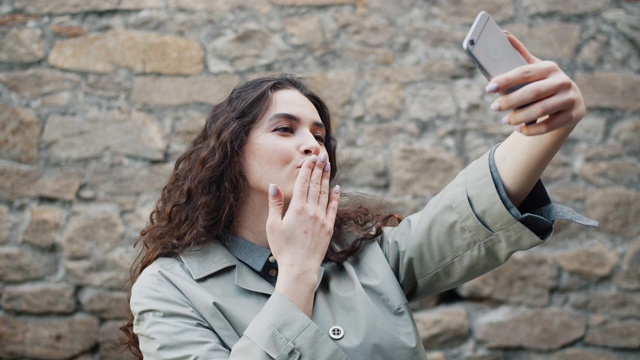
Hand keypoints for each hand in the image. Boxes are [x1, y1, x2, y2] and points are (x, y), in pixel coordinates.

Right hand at [266, 153, 339, 275]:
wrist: (299, 268)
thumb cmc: (283, 248)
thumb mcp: (273, 226)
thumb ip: (275, 204)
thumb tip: (274, 185)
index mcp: (297, 208)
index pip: (303, 183)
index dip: (307, 169)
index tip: (311, 158)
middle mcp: (311, 211)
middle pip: (316, 185)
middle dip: (319, 168)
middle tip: (322, 156)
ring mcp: (322, 218)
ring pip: (325, 193)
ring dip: (326, 178)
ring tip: (328, 165)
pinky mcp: (329, 227)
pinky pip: (333, 208)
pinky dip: (335, 197)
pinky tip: (337, 188)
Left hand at [486, 31, 585, 135]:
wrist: (569, 103)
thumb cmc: (544, 84)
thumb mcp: (534, 70)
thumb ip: (519, 55)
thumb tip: (504, 34)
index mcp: (550, 67)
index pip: (525, 72)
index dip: (506, 80)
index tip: (489, 88)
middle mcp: (562, 81)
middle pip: (533, 92)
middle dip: (510, 101)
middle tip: (494, 107)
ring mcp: (569, 98)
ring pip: (541, 110)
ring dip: (520, 117)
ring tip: (505, 120)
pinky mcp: (573, 115)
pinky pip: (549, 125)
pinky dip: (532, 130)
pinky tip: (519, 129)